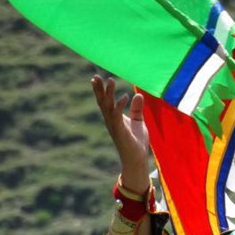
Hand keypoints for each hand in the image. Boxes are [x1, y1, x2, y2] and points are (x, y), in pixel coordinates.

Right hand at [92, 75, 149, 193]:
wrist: (137, 158)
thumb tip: (138, 95)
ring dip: (109, 94)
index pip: (105, 101)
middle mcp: (110, 120)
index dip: (100, 90)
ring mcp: (114, 126)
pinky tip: (125, 97)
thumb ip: (137, 109)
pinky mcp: (120, 131)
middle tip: (96, 76)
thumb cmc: (136, 141)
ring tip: (110, 80)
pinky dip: (120, 106)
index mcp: (113, 117)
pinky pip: (118, 116)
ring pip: (108, 107)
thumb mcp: (138, 121)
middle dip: (99, 89)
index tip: (96, 78)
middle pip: (102, 102)